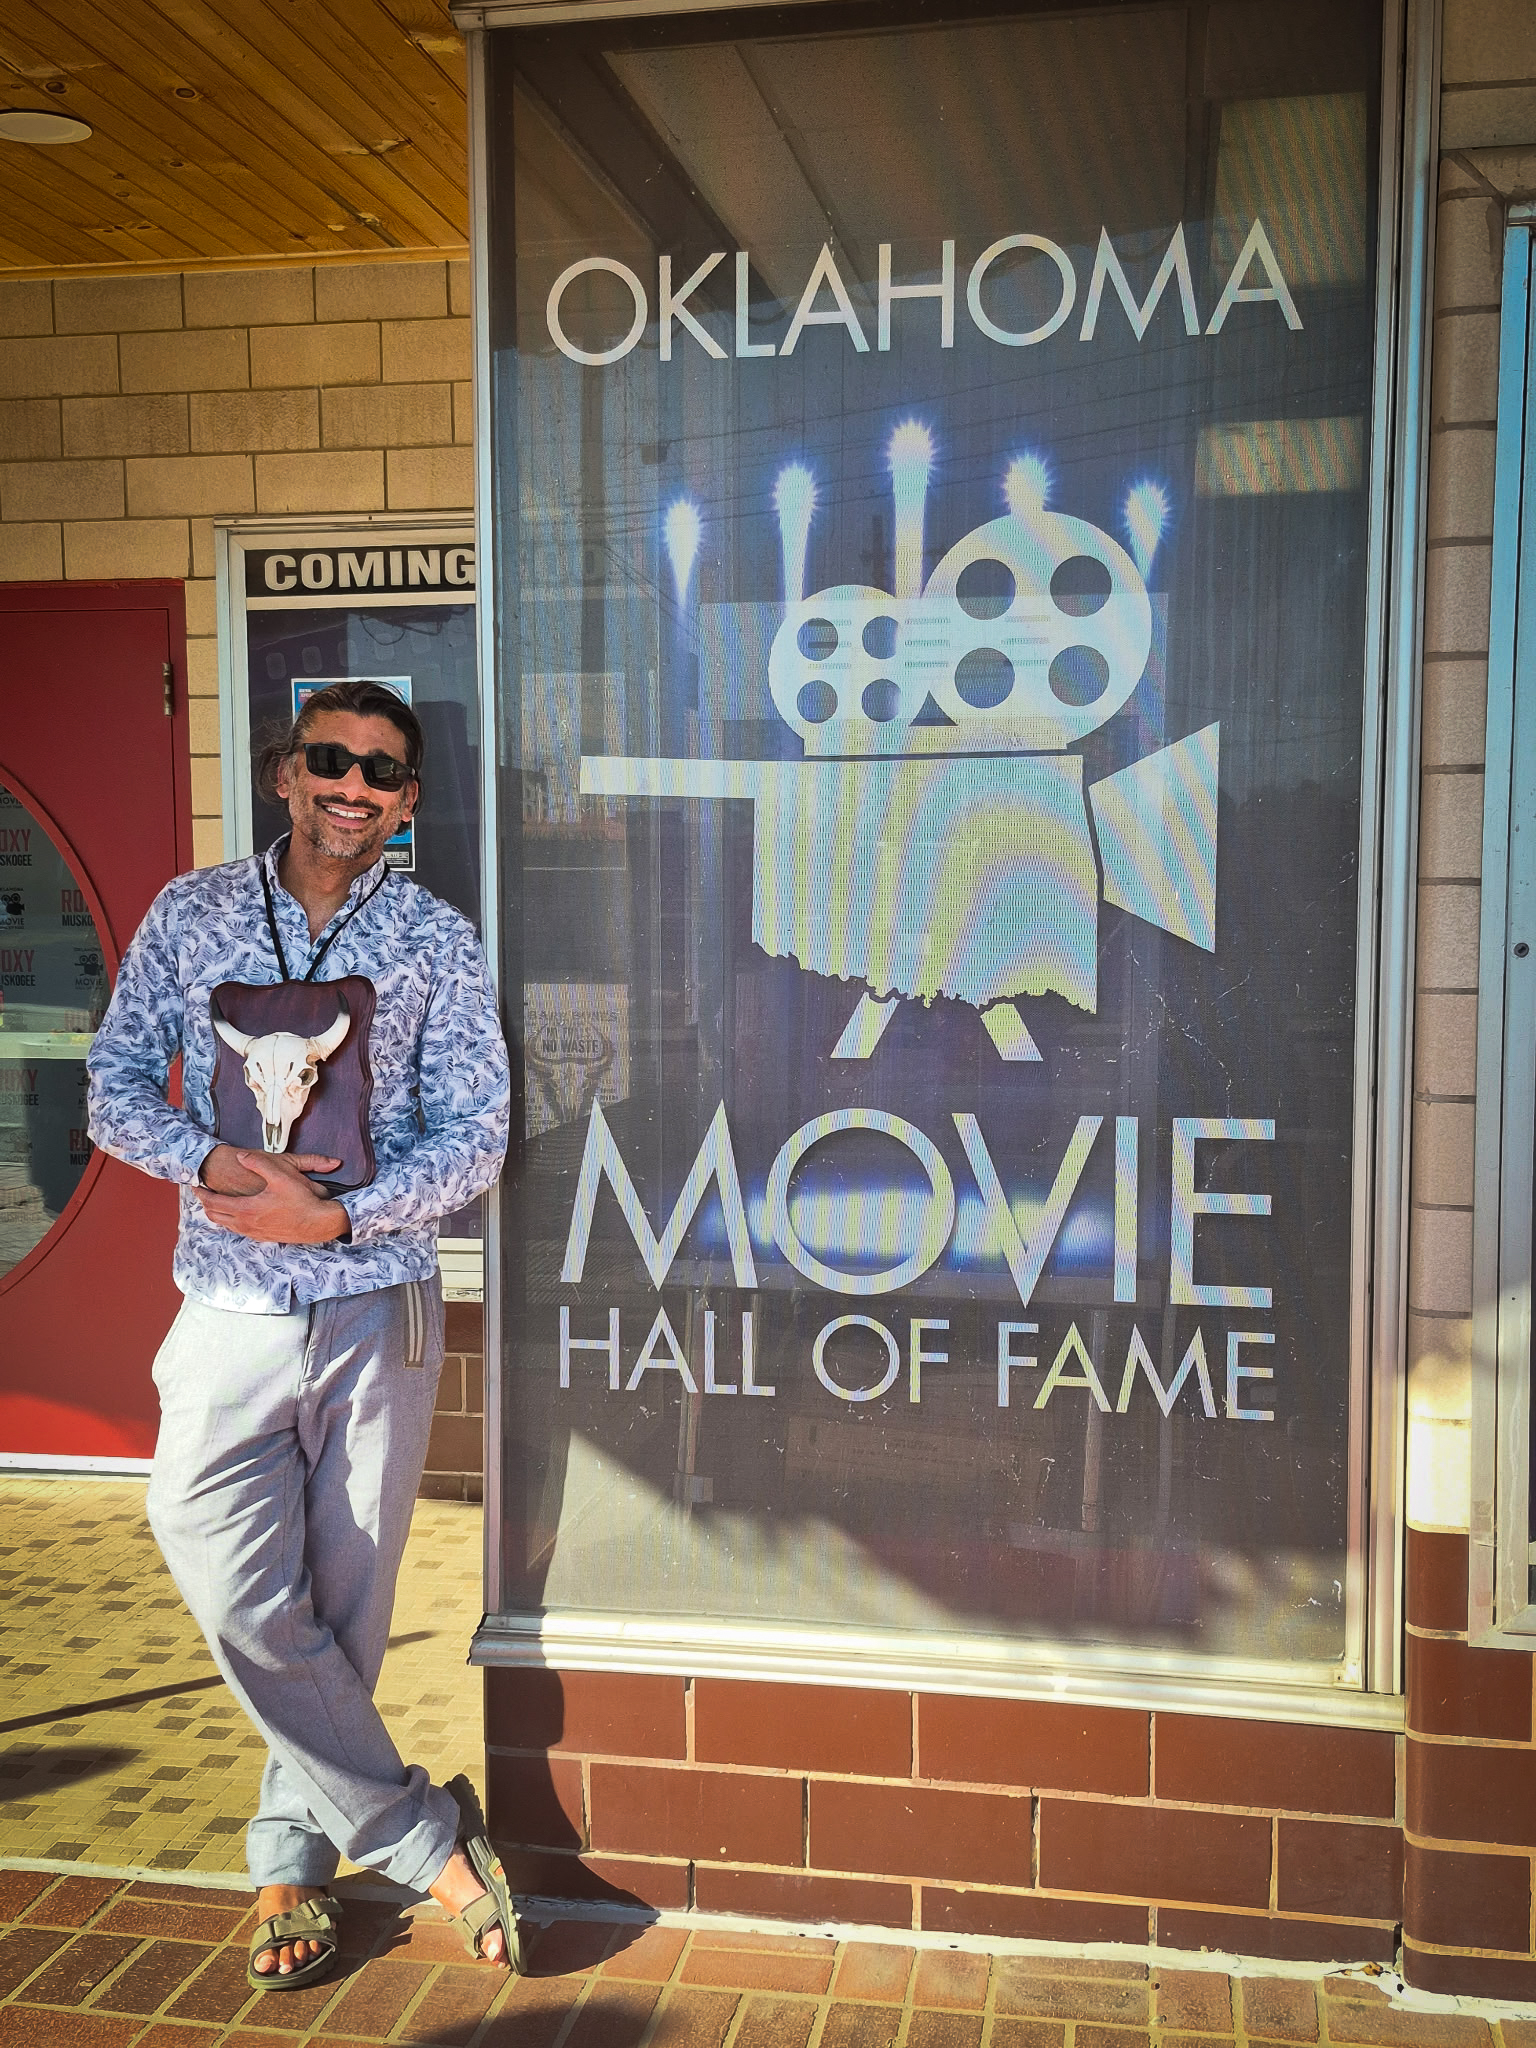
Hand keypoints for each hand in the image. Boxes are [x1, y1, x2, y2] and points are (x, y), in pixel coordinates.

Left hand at [194, 1150, 348, 1243]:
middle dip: (205, 1204)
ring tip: (215, 1203)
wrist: (319, 1224)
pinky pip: (238, 1230)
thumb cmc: (302, 1201)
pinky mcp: (263, 1237)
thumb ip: (258, 1163)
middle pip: (215, 1216)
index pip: (214, 1202)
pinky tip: (236, 1215)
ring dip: (217, 1213)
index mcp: (246, 1208)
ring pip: (226, 1225)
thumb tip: (241, 1156)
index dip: (202, 1193)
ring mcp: (254, 1233)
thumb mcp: (281, 1175)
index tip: (195, 1185)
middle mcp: (246, 1224)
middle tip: (201, 1193)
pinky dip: (230, 1221)